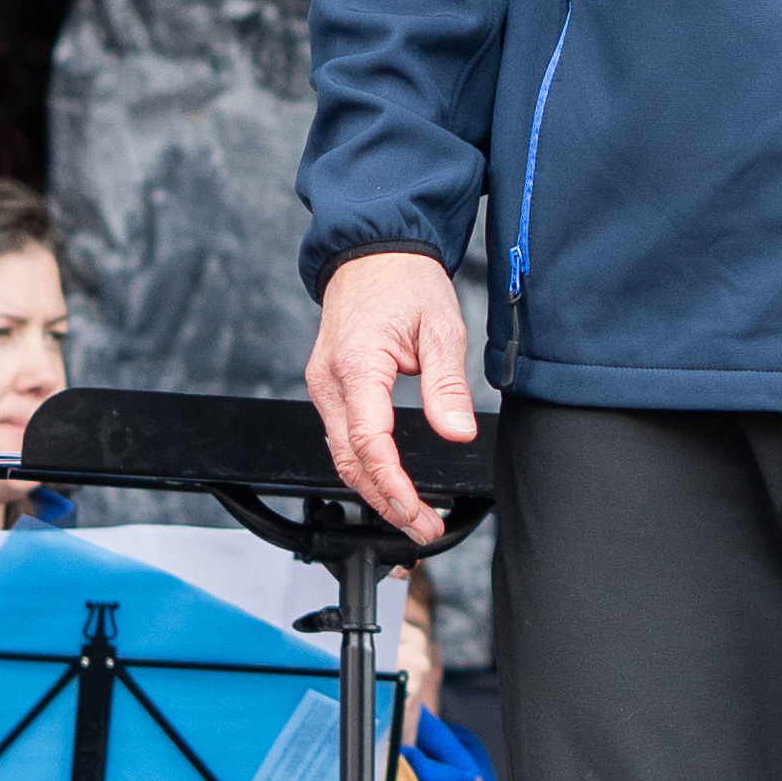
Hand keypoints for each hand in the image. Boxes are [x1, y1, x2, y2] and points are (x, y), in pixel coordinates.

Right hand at [303, 251, 478, 547]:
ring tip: (413, 516)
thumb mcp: (441, 327)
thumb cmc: (405, 282)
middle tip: (423, 528)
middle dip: (386, 502)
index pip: (369, 442)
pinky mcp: (329, 387)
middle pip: (350, 461)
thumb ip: (447, 385)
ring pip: (342, 455)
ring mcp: (324, 385)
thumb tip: (457, 432)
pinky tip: (390, 484)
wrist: (373, 252)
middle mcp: (330, 380)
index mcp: (356, 365)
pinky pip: (341, 438)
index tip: (418, 513)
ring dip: (375, 490)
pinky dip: (366, 467)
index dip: (393, 486)